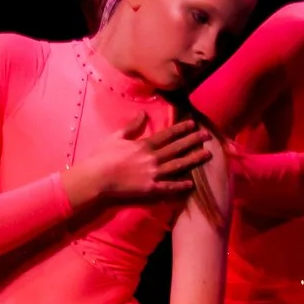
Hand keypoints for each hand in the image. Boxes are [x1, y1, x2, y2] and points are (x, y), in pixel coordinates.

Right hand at [70, 113, 207, 206]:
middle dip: (194, 141)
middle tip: (208, 136)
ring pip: (178, 166)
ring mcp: (153, 174)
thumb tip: (143, 114)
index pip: (168, 135)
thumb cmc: (101, 157)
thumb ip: (131, 127)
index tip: (193, 124)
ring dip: (194, 160)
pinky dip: (181, 185)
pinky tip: (192, 184)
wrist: (95, 179)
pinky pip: (169, 187)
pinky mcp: (151, 189)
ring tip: (208, 155)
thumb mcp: (115, 138)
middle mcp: (152, 158)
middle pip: (177, 148)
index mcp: (144, 145)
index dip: (182, 129)